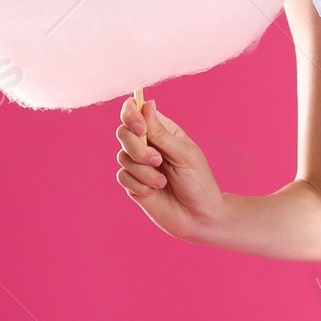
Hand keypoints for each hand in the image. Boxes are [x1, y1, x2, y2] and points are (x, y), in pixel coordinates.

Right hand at [115, 94, 226, 242]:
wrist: (198, 217)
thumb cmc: (198, 181)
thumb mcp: (183, 154)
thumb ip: (161, 133)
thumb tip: (147, 103)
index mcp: (162, 130)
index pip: (136, 110)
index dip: (131, 113)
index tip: (140, 127)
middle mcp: (148, 144)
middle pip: (124, 132)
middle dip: (137, 148)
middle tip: (158, 161)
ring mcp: (139, 164)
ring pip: (122, 156)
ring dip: (143, 171)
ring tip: (163, 182)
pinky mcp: (133, 184)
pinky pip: (122, 177)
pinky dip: (139, 185)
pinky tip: (154, 192)